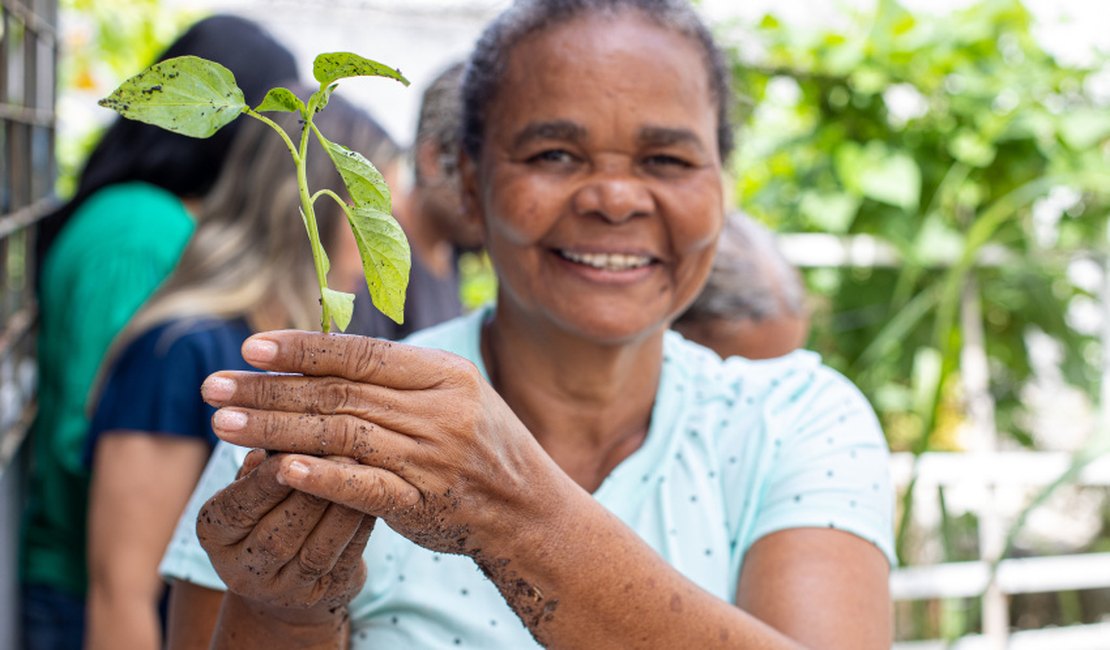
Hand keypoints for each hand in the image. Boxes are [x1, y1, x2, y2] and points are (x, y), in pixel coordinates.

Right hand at [196, 449, 376, 619]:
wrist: (285, 578)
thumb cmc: (267, 510)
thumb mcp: (252, 486)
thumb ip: (261, 464)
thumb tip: (270, 437)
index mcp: (214, 533)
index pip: (236, 508)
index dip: (262, 483)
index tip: (287, 455)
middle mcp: (242, 570)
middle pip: (277, 535)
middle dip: (309, 493)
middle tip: (338, 452)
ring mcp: (285, 589)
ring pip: (316, 550)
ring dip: (341, 508)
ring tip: (360, 469)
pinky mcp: (325, 594)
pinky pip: (347, 557)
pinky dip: (361, 525)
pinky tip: (376, 494)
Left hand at [200, 331, 562, 557]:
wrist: (529, 509)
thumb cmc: (482, 444)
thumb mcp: (454, 394)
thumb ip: (397, 377)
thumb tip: (325, 353)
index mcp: (444, 374)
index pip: (362, 354)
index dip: (303, 350)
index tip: (251, 348)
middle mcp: (439, 411)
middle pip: (339, 394)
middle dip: (270, 390)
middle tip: (214, 388)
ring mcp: (431, 458)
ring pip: (341, 436)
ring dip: (276, 430)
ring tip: (224, 427)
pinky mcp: (422, 504)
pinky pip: (364, 487)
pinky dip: (322, 477)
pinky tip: (279, 469)